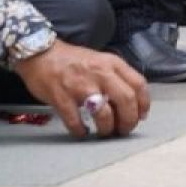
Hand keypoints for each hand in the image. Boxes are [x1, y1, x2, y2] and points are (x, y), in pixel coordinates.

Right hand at [13, 40, 149, 137]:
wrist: (41, 54)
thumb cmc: (74, 61)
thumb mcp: (102, 61)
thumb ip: (117, 77)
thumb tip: (132, 102)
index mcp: (113, 63)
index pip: (139, 84)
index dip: (144, 103)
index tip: (141, 116)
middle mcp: (100, 73)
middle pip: (126, 100)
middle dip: (129, 120)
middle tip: (124, 129)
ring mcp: (80, 85)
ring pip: (104, 113)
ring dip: (107, 128)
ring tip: (105, 132)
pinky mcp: (61, 97)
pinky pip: (75, 120)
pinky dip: (80, 131)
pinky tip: (82, 132)